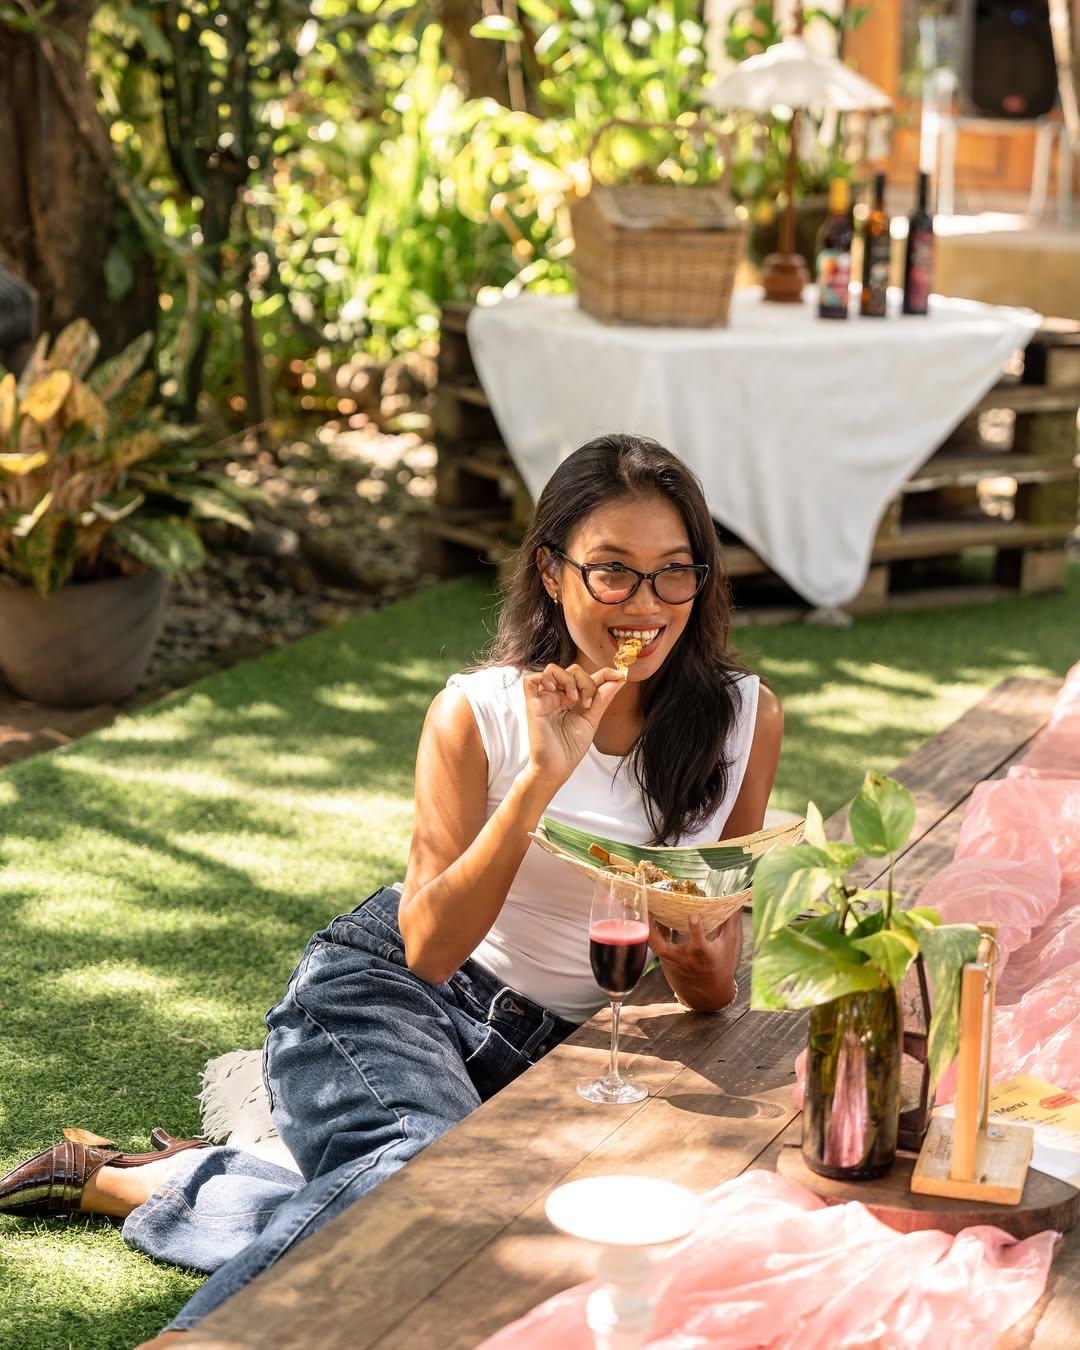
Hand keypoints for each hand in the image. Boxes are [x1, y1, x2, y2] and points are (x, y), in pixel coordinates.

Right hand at [523, 663, 625, 787]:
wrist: (557, 768)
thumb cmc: (571, 748)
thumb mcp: (592, 720)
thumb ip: (603, 698)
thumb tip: (619, 679)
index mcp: (573, 700)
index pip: (587, 677)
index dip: (603, 673)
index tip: (618, 676)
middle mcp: (559, 696)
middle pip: (572, 671)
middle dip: (585, 681)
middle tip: (588, 703)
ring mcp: (545, 699)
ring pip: (552, 669)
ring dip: (567, 679)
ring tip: (572, 698)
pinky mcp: (533, 705)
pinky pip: (530, 680)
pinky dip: (544, 679)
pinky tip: (554, 691)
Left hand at [649, 912, 740, 1010]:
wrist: (709, 994)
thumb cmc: (721, 966)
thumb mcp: (729, 945)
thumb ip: (731, 922)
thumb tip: (735, 902)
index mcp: (702, 955)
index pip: (698, 944)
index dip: (695, 929)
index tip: (694, 915)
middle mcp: (684, 959)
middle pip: (662, 947)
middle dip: (654, 930)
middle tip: (649, 909)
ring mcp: (672, 961)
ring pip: (655, 945)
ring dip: (649, 927)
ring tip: (646, 907)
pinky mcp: (665, 962)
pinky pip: (657, 943)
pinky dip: (654, 930)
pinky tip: (654, 914)